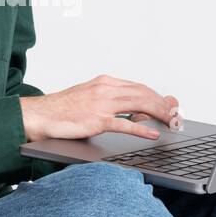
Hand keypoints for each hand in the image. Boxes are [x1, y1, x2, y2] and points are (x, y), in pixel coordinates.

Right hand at [20, 74, 182, 141]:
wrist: (39, 115)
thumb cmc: (62, 110)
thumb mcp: (90, 99)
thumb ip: (113, 104)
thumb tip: (137, 113)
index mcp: (105, 82)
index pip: (139, 87)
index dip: (157, 97)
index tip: (168, 106)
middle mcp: (105, 89)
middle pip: (144, 93)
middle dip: (163, 105)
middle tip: (176, 116)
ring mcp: (101, 104)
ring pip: (139, 104)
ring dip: (158, 114)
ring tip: (171, 123)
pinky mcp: (96, 120)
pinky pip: (124, 123)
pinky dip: (142, 128)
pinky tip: (152, 133)